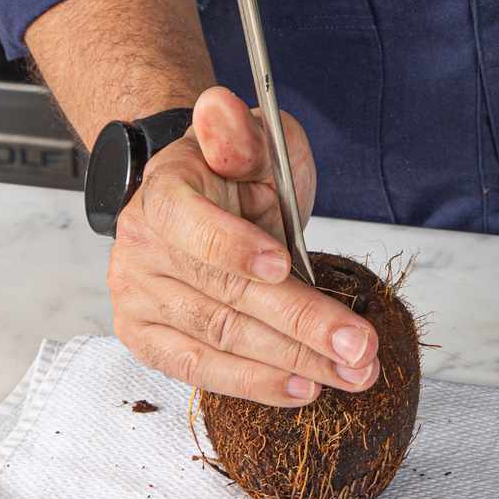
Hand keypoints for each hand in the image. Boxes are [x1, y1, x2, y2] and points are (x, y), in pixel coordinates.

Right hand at [107, 85, 379, 406]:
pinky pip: (199, 368)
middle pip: (223, 293)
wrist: (205, 198)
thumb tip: (220, 111)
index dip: (234, 246)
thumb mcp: (255, 135)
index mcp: (166, 186)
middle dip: (300, 322)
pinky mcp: (147, 336)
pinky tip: (300, 386)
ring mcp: (139, 294)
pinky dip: (254, 382)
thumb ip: (240, 130)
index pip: (190, 221)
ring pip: (221, 337)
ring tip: (353, 371)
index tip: (285, 265)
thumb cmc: (237, 170)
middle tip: (359, 344)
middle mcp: (142, 243)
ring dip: (294, 360)